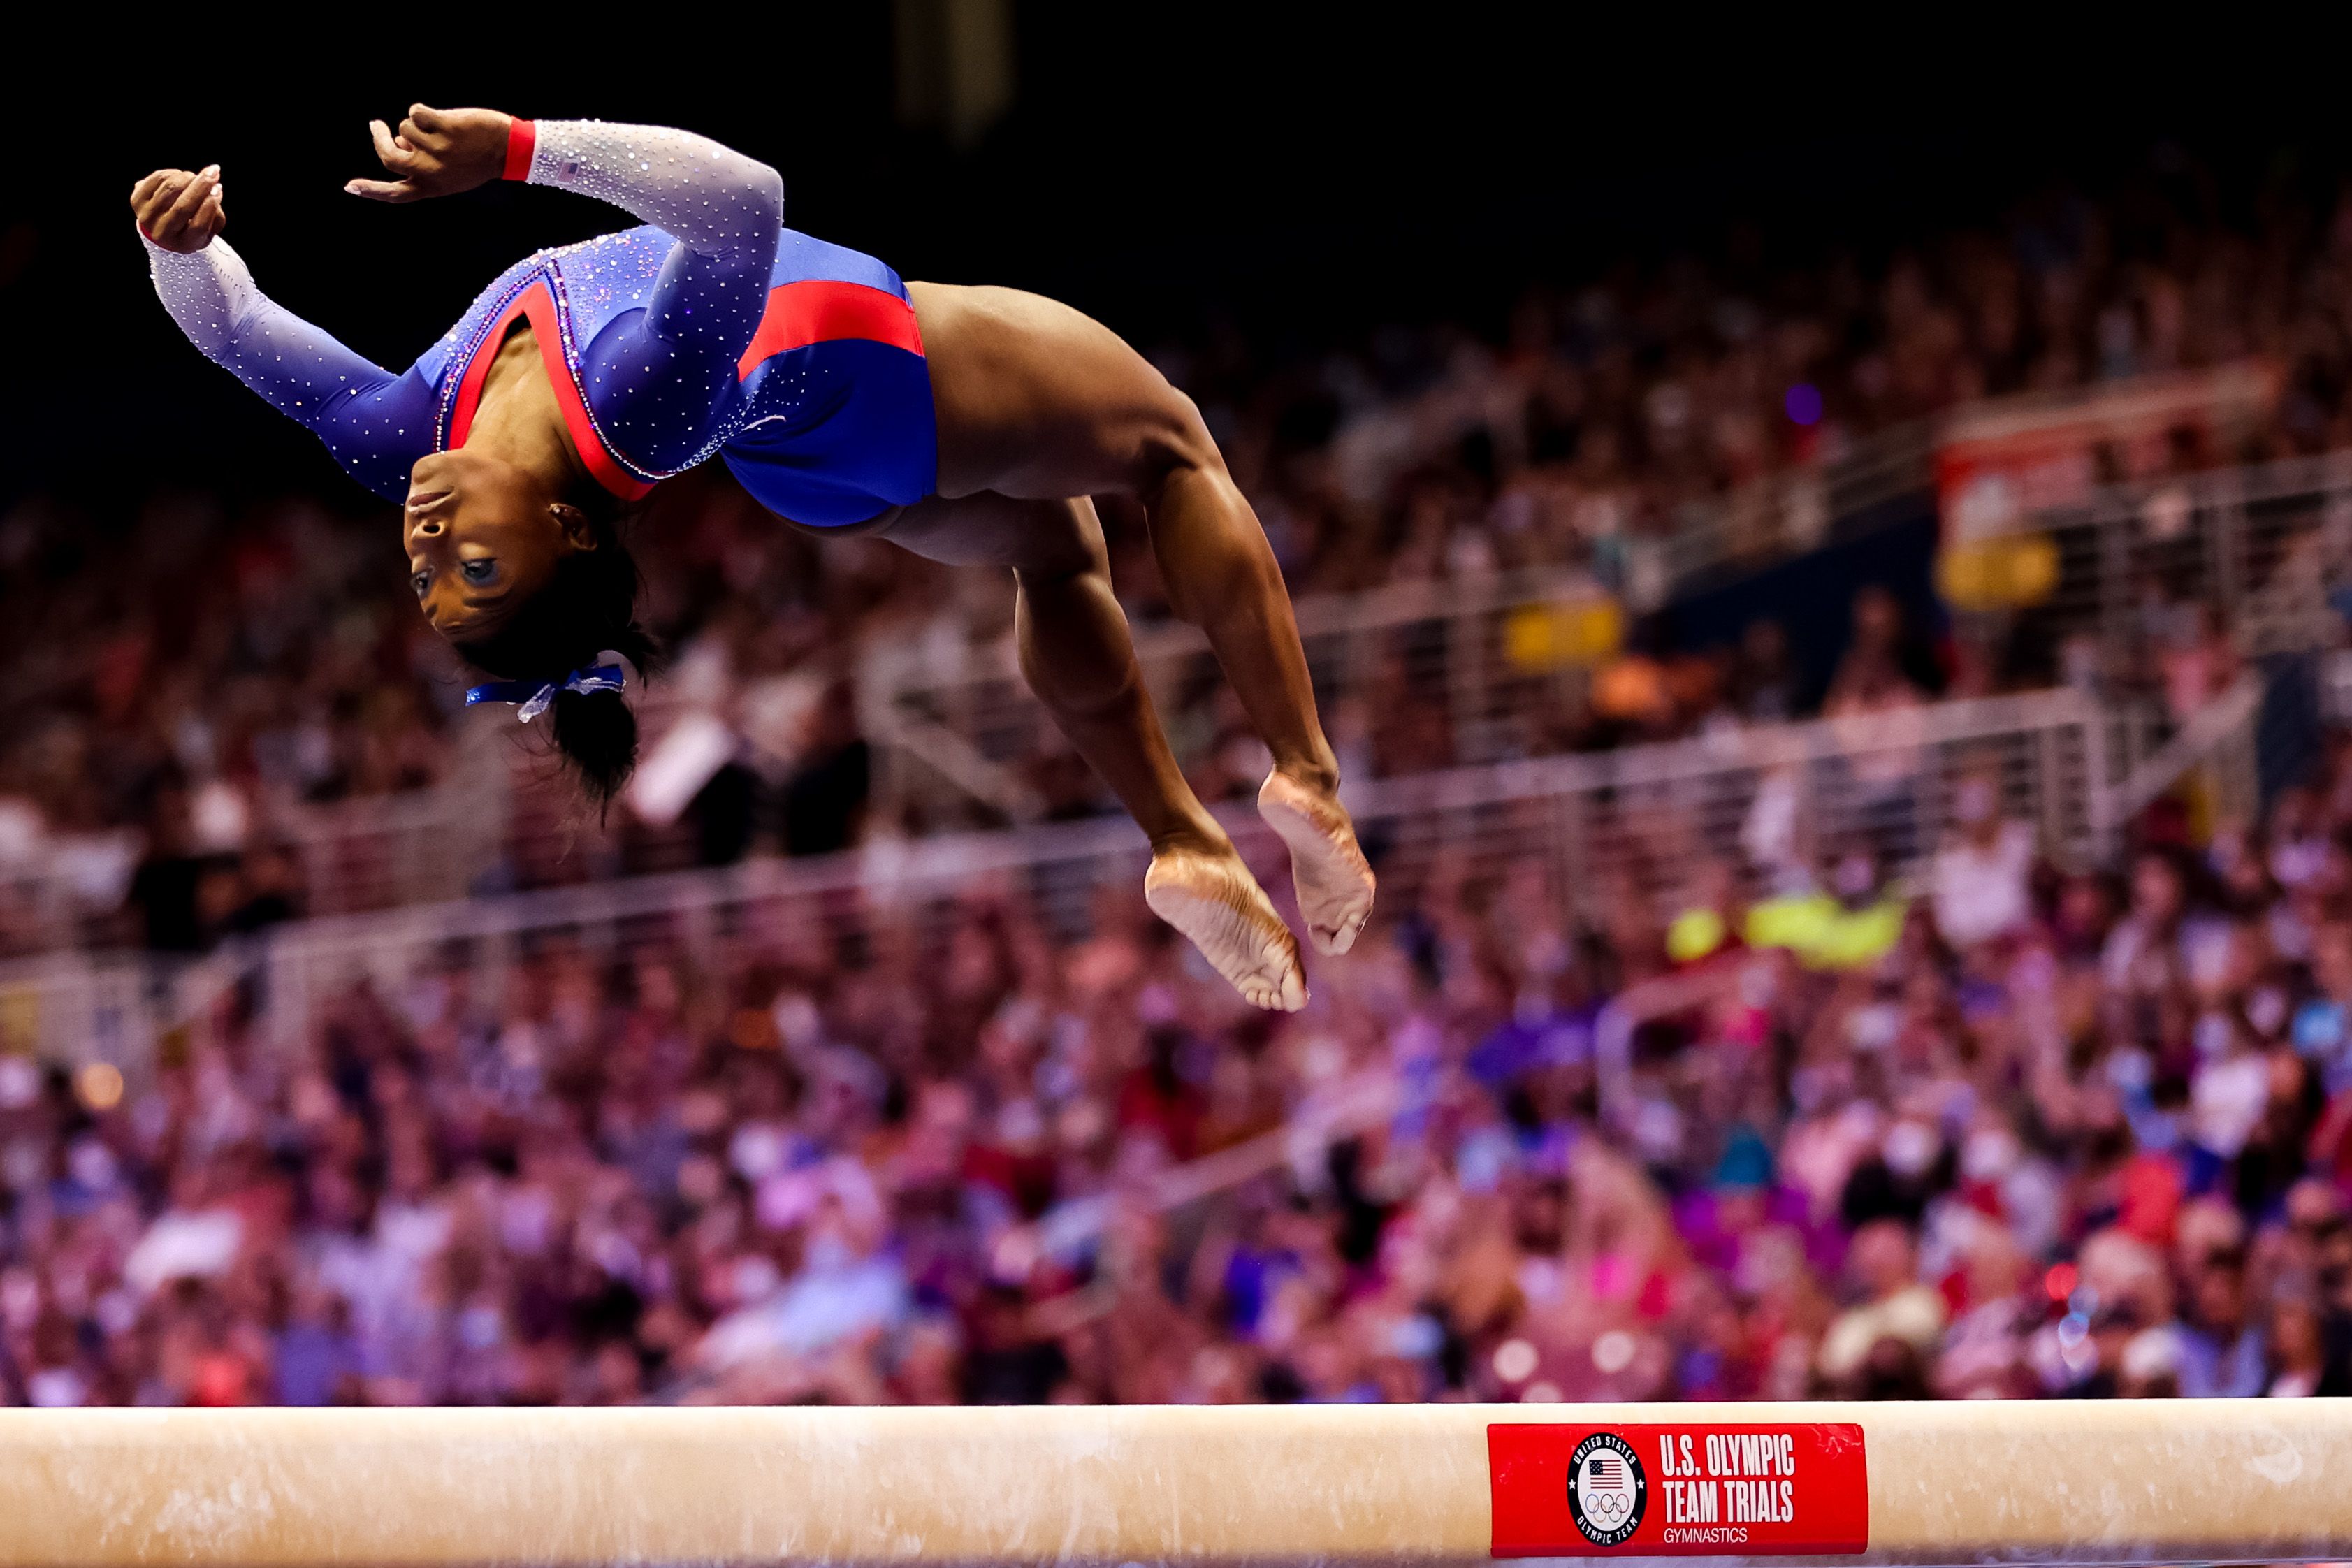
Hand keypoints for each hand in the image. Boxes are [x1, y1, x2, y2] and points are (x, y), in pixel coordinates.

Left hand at [131, 167, 224, 251]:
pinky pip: (157, 178)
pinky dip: (173, 173)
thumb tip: (214, 188)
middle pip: (182, 207)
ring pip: (170, 189)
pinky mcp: (136, 200)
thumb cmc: (191, 227)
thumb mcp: (209, 229)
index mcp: (184, 244)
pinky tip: (181, 176)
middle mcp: (161, 233)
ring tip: (196, 177)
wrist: (162, 229)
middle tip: (213, 171)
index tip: (219, 188)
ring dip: (188, 178)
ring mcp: (146, 217)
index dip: (210, 205)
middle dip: (201, 186)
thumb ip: (216, 213)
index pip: (199, 226)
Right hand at [346, 104, 512, 203]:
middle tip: (377, 126)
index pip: (394, 194)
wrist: (509, 149)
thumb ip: (423, 167)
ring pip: (405, 128)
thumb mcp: (451, 174)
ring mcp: (436, 150)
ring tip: (441, 129)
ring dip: (417, 124)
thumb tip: (398, 145)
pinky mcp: (442, 127)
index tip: (349, 186)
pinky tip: (442, 117)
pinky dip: (423, 110)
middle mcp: (430, 172)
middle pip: (388, 155)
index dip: (370, 190)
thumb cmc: (478, 160)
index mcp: (431, 188)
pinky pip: (415, 112)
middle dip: (378, 138)